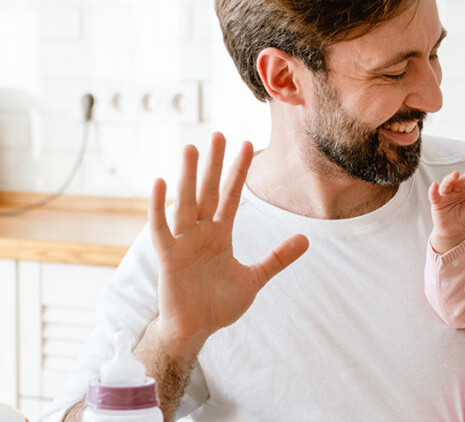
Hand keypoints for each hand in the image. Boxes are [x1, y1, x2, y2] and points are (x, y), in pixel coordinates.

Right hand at [148, 132, 308, 349]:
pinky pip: (160, 227)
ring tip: (190, 148)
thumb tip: (306, 239)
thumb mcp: (255, 278)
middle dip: (213, 164)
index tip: (247, 144)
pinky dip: (158, 206)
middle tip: (218, 134)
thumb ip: (277, 258)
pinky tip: (160, 182)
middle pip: (208, 191)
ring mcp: (183, 241)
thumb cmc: (219, 304)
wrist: (196, 330)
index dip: (238, 171)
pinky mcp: (167, 256)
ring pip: (185, 202)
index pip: (231, 196)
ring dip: (187, 176)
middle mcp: (201, 232)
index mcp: (221, 234)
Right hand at [428, 170, 464, 253]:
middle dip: (463, 178)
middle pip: (457, 181)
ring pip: (446, 185)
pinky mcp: (437, 203)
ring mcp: (445, 196)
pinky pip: (434, 195)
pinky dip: (433, 190)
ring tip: (455, 175)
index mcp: (464, 191)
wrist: (456, 233)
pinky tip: (435, 185)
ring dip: (450, 179)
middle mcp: (454, 191)